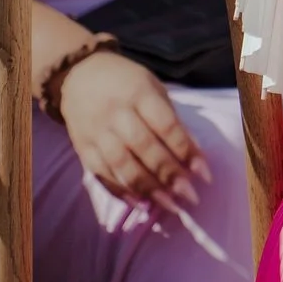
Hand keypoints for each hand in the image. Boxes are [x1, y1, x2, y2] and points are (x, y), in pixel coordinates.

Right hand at [57, 49, 213, 204]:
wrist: (78, 75)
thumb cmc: (126, 82)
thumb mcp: (153, 88)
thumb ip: (171, 118)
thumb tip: (194, 151)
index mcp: (139, 93)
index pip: (166, 125)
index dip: (186, 150)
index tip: (204, 173)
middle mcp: (116, 113)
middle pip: (144, 148)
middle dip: (169, 174)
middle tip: (190, 196)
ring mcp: (96, 132)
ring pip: (122, 165)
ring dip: (148, 188)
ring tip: (170, 205)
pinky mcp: (82, 147)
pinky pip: (102, 173)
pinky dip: (122, 190)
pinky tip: (141, 202)